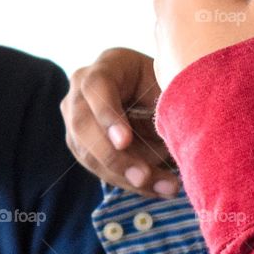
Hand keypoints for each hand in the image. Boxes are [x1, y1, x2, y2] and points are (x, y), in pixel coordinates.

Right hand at [62, 47, 178, 194]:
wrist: (159, 97)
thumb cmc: (169, 85)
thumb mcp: (171, 86)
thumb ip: (169, 104)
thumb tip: (177, 138)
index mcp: (108, 65)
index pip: (96, 87)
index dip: (108, 115)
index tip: (124, 141)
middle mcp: (82, 90)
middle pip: (83, 125)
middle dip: (113, 156)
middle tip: (143, 176)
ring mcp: (76, 118)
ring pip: (88, 153)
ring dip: (125, 176)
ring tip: (164, 188)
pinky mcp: (81, 145)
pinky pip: (99, 169)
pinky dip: (129, 182)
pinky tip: (157, 189)